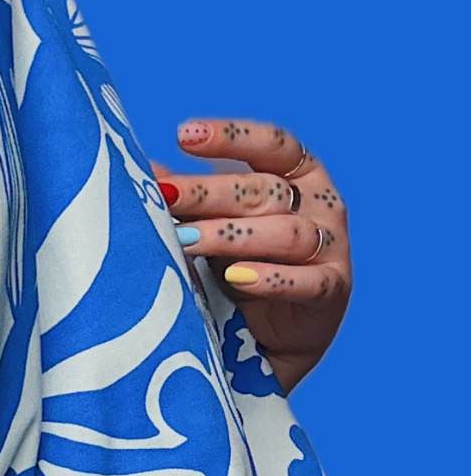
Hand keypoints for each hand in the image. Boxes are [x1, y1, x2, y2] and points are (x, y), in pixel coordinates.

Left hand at [152, 117, 350, 390]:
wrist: (272, 341)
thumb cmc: (241, 268)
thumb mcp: (215, 227)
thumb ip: (190, 198)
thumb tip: (143, 171)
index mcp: (298, 175)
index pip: (272, 144)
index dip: (231, 136)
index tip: (183, 134)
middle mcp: (322, 204)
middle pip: (265, 191)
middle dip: (210, 191)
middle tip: (165, 194)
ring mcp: (332, 248)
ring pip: (286, 233)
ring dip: (231, 236)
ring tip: (186, 240)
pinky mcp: (332, 292)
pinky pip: (307, 282)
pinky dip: (272, 279)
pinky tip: (237, 278)